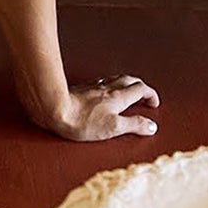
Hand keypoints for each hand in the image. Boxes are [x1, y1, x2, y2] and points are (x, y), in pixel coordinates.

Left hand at [45, 74, 160, 141]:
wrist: (54, 110)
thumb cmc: (81, 121)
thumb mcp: (113, 128)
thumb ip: (134, 125)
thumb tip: (151, 126)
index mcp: (119, 97)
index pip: (141, 89)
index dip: (150, 95)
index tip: (153, 103)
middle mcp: (108, 88)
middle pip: (130, 80)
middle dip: (141, 87)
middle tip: (144, 96)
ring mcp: (93, 87)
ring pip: (115, 79)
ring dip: (126, 83)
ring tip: (127, 90)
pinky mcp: (81, 89)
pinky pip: (100, 82)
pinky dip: (109, 84)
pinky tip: (103, 90)